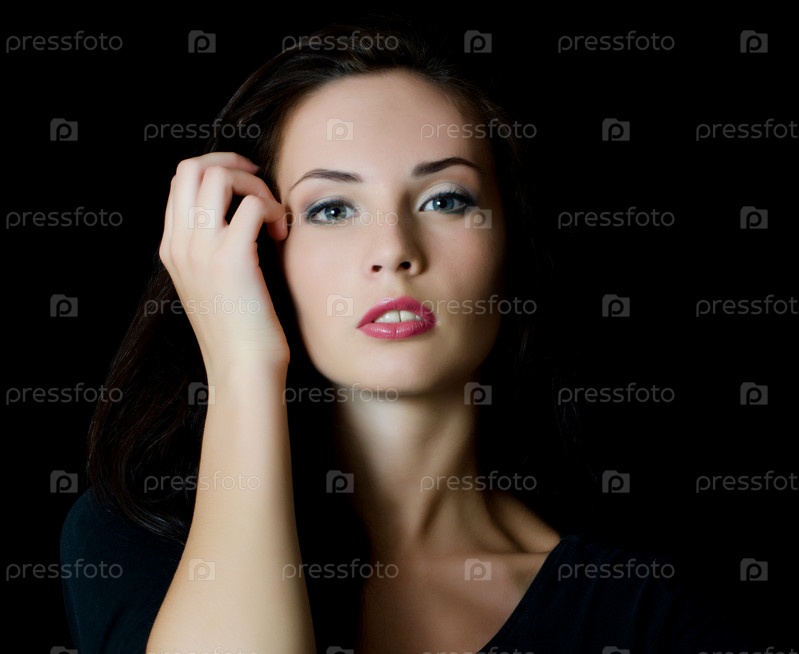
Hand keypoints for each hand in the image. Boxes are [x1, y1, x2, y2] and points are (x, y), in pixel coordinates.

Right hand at [159, 152, 289, 376]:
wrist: (241, 369)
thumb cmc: (238, 331)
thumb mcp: (211, 285)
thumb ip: (211, 250)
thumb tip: (238, 218)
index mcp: (172, 248)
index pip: (179, 182)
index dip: (215, 170)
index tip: (245, 185)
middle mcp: (180, 244)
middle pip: (191, 167)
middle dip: (230, 162)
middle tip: (259, 180)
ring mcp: (201, 250)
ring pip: (217, 176)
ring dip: (253, 185)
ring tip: (272, 214)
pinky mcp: (232, 258)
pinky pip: (251, 204)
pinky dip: (272, 209)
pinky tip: (281, 234)